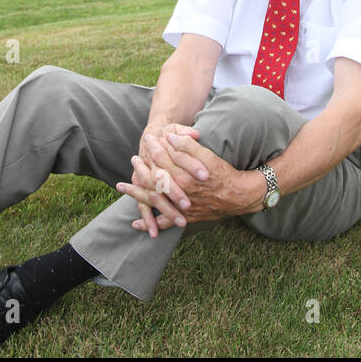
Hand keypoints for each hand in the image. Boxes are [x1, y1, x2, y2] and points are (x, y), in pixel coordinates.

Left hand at [118, 134, 261, 231]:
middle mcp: (178, 192)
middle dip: (140, 168)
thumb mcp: (208, 156)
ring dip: (136, 193)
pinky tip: (136, 223)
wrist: (239, 196)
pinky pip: (164, 222)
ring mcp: (179, 207)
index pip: (161, 159)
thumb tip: (170, 138)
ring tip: (122, 186)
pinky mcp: (184, 217)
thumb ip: (188, 146)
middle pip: (152, 179)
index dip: (154, 147)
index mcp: (182, 175)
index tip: (148, 138)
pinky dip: (150, 222)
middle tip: (133, 159)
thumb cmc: (224, 174)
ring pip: (152, 200)